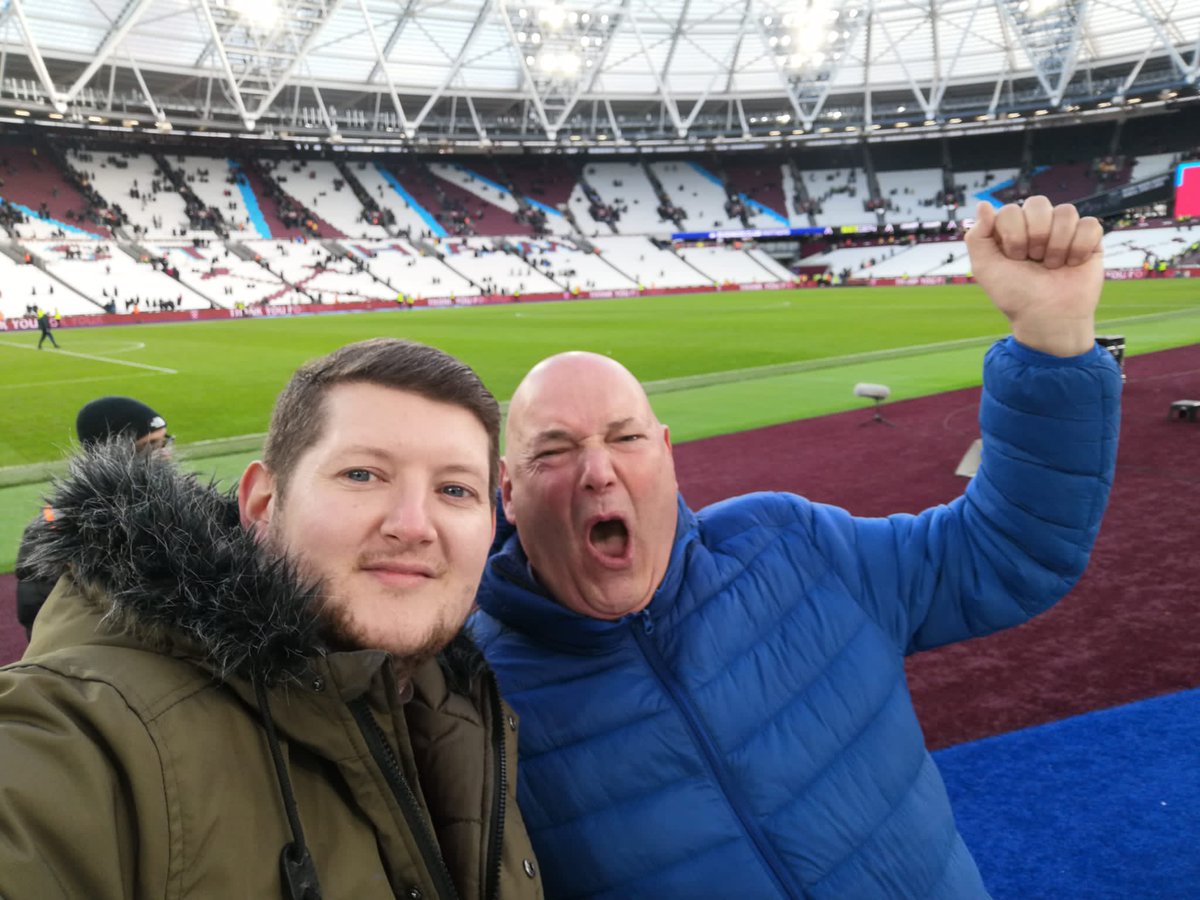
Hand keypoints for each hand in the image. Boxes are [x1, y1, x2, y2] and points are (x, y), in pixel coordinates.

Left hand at [965, 196, 1103, 356]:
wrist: (1047, 316)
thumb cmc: (1015, 294)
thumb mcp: (985, 268)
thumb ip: (977, 237)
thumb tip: (983, 204)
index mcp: (1012, 228)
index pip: (1011, 210)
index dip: (1013, 235)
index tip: (1014, 258)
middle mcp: (1038, 225)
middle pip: (1038, 203)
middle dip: (1035, 235)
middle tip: (1033, 259)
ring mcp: (1064, 230)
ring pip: (1066, 211)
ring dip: (1057, 244)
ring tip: (1052, 265)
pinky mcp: (1089, 239)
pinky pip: (1090, 225)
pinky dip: (1079, 248)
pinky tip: (1072, 264)